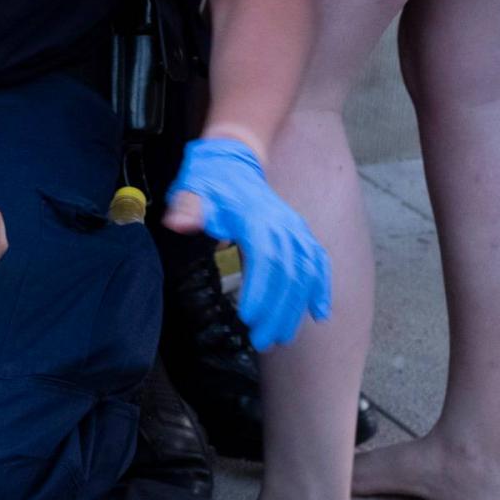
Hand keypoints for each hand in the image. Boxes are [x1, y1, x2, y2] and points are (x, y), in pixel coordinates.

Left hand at [164, 137, 330, 349]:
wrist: (234, 159)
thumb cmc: (208, 180)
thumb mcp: (191, 189)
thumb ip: (188, 207)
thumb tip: (178, 222)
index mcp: (258, 218)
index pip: (265, 259)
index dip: (260, 290)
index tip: (249, 319)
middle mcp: (284, 225)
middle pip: (288, 273)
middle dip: (277, 311)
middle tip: (260, 341)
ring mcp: (296, 230)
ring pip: (305, 273)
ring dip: (296, 308)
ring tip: (280, 338)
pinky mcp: (300, 235)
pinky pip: (318, 263)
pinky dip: (321, 288)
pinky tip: (320, 314)